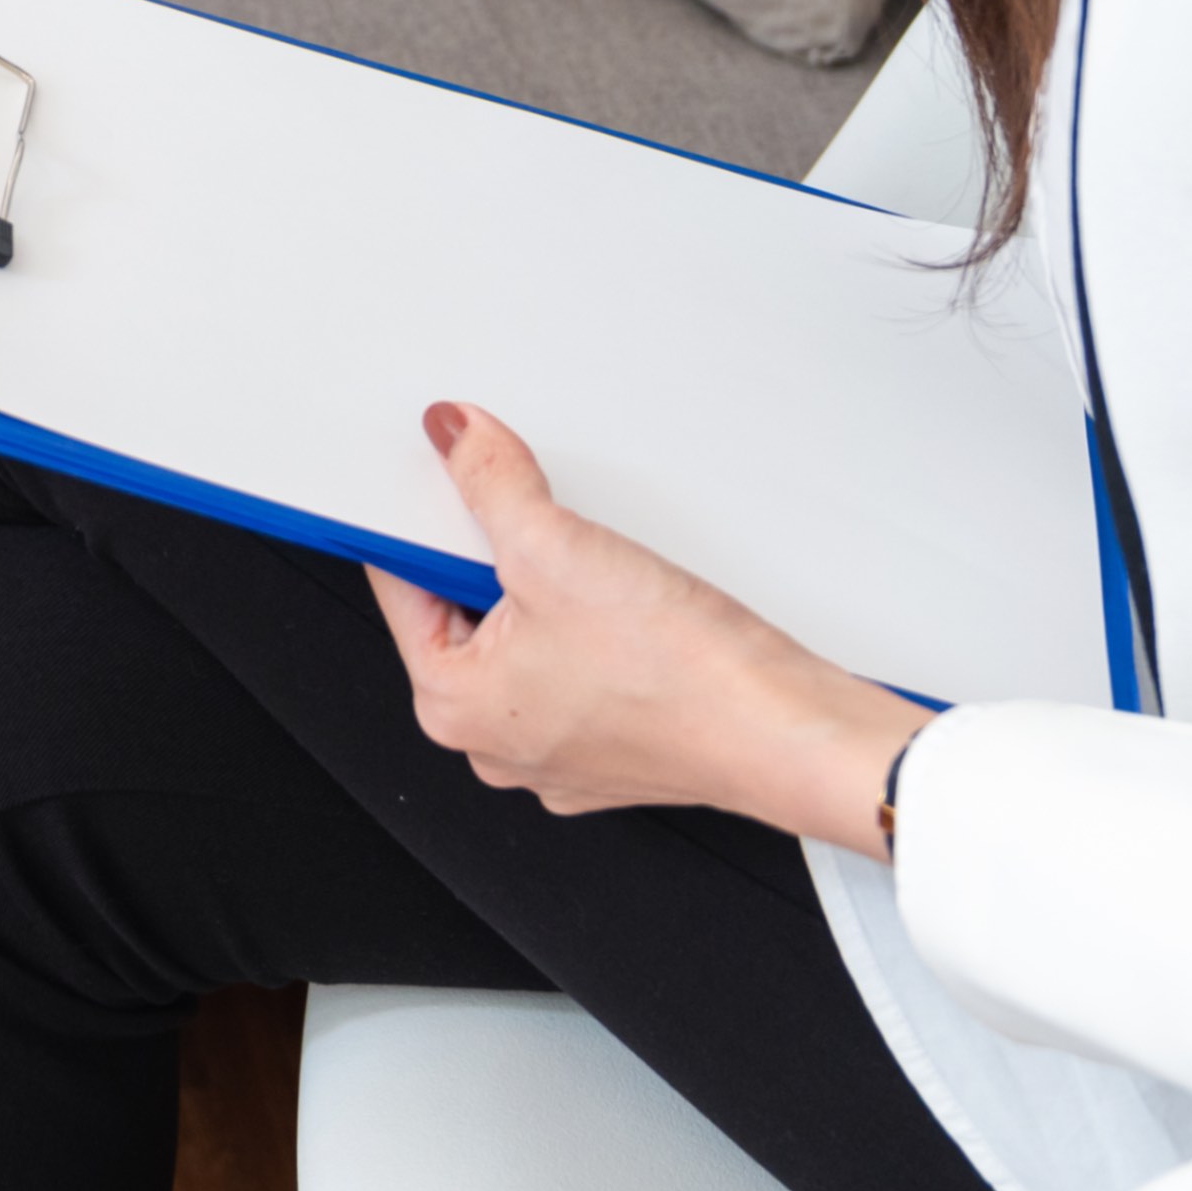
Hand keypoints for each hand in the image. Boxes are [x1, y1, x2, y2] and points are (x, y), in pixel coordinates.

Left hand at [367, 401, 924, 853]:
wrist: (789, 733)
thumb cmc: (682, 676)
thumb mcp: (556, 547)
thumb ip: (490, 481)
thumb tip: (455, 437)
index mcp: (451, 705)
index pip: (402, 586)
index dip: (420, 522)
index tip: (438, 485)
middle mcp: (493, 742)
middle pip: (464, 613)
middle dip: (496, 560)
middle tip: (543, 531)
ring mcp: (556, 752)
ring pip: (526, 640)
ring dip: (552, 594)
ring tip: (601, 577)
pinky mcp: (614, 749)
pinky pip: (578, 670)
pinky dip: (595, 634)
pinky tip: (633, 614)